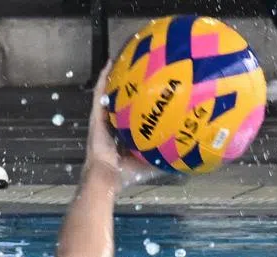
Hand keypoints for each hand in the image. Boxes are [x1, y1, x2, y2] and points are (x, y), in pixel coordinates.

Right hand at [84, 64, 166, 189]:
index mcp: (122, 135)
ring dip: (113, 77)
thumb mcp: (148, 164)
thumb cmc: (125, 173)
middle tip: (136, 68)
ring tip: (121, 59)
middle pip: (119, 101)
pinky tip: (109, 65)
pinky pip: (99, 95)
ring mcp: (102, 119)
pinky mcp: (95, 117)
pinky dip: (102, 80)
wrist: (106, 176)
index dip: (137, 102)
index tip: (148, 89)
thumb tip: (180, 158)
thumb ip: (161, 158)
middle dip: (125, 86)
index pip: (131, 114)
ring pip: (108, 94)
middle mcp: (112, 124)